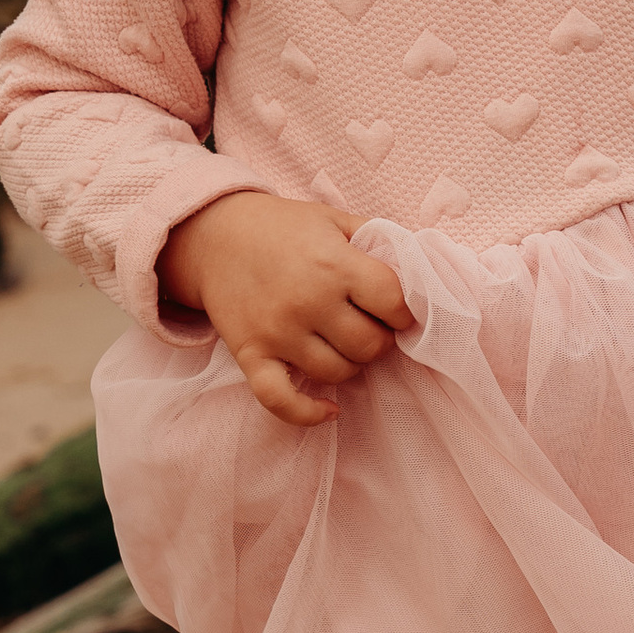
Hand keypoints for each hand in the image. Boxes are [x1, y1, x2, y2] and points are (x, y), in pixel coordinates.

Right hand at [159, 194, 415, 428]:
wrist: (214, 236)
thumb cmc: (282, 228)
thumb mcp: (333, 219)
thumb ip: (376, 239)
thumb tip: (419, 269)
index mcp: (334, 264)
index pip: (392, 302)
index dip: (404, 312)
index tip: (397, 311)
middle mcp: (307, 301)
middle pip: (369, 345)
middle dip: (379, 339)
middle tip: (369, 327)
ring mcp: (278, 332)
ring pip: (337, 372)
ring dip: (351, 364)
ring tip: (344, 345)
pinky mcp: (251, 354)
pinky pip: (280, 400)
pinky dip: (308, 413)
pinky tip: (330, 411)